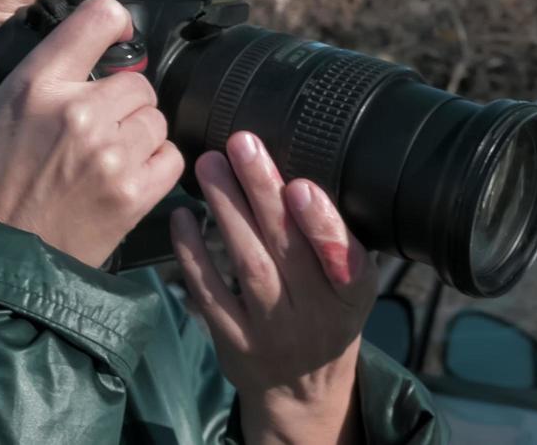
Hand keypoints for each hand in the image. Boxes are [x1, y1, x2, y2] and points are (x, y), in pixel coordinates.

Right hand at [0, 0, 184, 267]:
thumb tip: (0, 26)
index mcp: (36, 84)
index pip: (99, 19)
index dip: (114, 19)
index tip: (114, 34)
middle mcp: (79, 113)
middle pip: (137, 78)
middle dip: (120, 96)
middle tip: (96, 120)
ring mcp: (110, 155)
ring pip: (155, 118)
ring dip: (138, 131)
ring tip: (107, 152)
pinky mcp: (133, 195)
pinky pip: (170, 157)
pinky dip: (154, 164)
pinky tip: (125, 174)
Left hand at [170, 132, 376, 444]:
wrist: (301, 392)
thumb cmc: (325, 316)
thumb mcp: (349, 286)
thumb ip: (334, 239)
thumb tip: (306, 161)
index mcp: (352, 297)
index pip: (346, 262)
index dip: (324, 226)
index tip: (302, 186)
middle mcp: (315, 317)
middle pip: (288, 250)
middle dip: (263, 192)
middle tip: (242, 144)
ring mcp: (272, 333)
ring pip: (248, 266)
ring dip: (227, 210)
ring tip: (210, 165)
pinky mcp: (234, 342)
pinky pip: (210, 293)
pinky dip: (194, 252)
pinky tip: (183, 214)